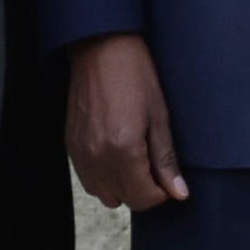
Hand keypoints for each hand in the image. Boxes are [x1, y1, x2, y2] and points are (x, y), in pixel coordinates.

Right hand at [65, 35, 189, 209]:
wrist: (101, 50)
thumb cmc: (135, 77)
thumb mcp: (159, 118)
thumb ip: (166, 160)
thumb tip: (179, 193)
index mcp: (123, 151)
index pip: (143, 198)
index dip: (160, 193)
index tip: (166, 177)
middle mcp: (97, 158)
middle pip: (122, 200)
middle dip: (142, 191)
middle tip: (152, 166)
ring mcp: (80, 154)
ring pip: (102, 194)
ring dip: (121, 186)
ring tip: (134, 159)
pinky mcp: (70, 146)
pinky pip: (87, 179)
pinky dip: (103, 175)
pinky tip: (115, 153)